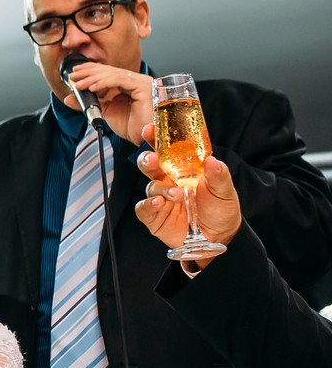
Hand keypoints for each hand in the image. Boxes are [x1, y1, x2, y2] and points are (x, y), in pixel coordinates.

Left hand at [64, 62, 152, 143]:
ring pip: (113, 74)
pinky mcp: (143, 87)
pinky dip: (103, 83)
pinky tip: (91, 88)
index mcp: (129, 84)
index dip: (91, 70)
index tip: (75, 73)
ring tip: (79, 84)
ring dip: (93, 78)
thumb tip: (69, 98)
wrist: (144, 140)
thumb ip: (88, 104)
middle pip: (110, 71)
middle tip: (73, 76)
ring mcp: (141, 82)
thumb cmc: (132, 127)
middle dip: (89, 72)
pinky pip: (119, 80)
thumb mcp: (105, 112)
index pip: (108, 72)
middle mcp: (136, 80)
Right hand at [135, 123, 240, 267]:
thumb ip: (219, 175)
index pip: (167, 150)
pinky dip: (148, 204)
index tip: (150, 129)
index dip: (156, 138)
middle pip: (150, 165)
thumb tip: (212, 160)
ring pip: (149, 186)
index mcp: (183, 169)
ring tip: (176, 195)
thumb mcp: (225, 191)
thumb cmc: (221, 210)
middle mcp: (168, 181)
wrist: (218, 239)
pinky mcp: (153, 216)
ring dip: (160, 188)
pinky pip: (143, 207)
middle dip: (147, 159)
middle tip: (152, 159)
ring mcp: (159, 198)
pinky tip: (159, 203)